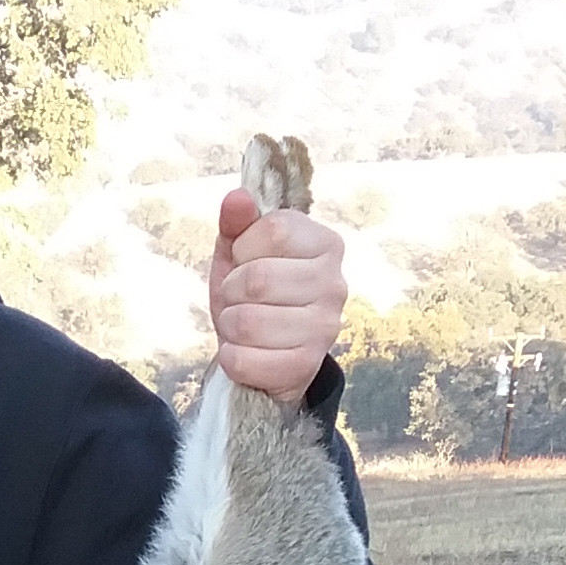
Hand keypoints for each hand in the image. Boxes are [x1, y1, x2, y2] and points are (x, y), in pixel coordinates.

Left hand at [208, 188, 346, 401]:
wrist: (267, 355)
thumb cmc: (254, 297)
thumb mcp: (240, 254)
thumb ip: (238, 224)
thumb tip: (237, 198)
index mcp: (326, 244)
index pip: (273, 230)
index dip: (243, 248)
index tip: (245, 260)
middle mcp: (335, 283)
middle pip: (258, 278)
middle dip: (231, 290)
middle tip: (239, 298)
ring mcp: (325, 328)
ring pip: (248, 322)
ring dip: (230, 325)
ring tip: (243, 325)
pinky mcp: (306, 366)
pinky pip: (244, 360)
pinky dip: (231, 357)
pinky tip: (245, 352)